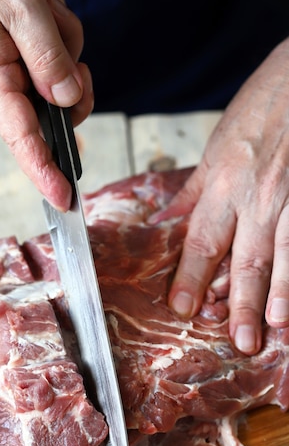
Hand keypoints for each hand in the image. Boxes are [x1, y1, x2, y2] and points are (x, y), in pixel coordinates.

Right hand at [0, 0, 92, 209]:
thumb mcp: (21, 7)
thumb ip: (49, 56)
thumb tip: (68, 98)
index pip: (22, 140)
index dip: (44, 172)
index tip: (64, 199)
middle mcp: (3, 84)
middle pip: (55, 110)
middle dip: (74, 88)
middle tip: (77, 64)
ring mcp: (13, 71)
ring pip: (63, 79)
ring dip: (67, 46)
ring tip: (46, 13)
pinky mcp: (22, 57)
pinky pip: (59, 57)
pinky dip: (62, 34)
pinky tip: (46, 10)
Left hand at [163, 38, 288, 353]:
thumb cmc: (263, 105)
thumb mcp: (217, 145)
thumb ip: (195, 191)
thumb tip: (168, 222)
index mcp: (225, 182)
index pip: (203, 241)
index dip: (191, 278)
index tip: (183, 308)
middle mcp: (259, 196)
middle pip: (247, 258)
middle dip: (242, 303)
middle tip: (240, 340)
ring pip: (287, 254)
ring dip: (281, 294)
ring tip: (275, 328)